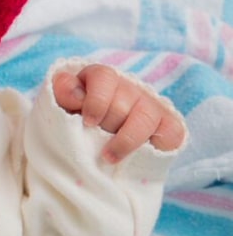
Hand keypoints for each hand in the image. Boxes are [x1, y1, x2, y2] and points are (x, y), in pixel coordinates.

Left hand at [52, 63, 185, 162]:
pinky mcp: (168, 127)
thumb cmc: (79, 123)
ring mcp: (151, 107)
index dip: (96, 100)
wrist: (99, 150)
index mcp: (102, 79)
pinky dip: (157, 144)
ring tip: (109, 157)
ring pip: (145, 118)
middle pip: (121, 103)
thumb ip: (64, 93)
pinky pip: (171, 132)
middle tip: (94, 139)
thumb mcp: (64, 107)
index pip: (103, 77)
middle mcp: (129, 89)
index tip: (88, 122)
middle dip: (105, 125)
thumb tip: (76, 94)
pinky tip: (138, 156)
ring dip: (125, 140)